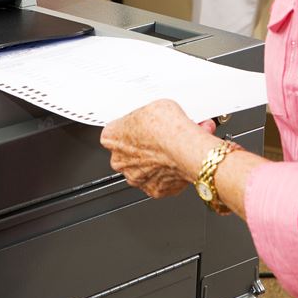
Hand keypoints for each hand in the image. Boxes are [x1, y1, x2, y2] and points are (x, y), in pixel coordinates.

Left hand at [101, 99, 215, 198]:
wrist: (186, 148)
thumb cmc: (167, 127)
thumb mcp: (153, 106)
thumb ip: (145, 117)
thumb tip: (154, 118)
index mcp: (111, 137)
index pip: (114, 132)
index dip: (131, 129)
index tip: (141, 126)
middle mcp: (120, 161)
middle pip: (127, 153)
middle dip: (141, 148)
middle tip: (158, 138)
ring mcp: (136, 178)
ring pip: (143, 169)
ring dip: (154, 162)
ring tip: (171, 150)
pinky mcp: (154, 190)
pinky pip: (160, 181)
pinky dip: (168, 174)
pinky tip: (177, 162)